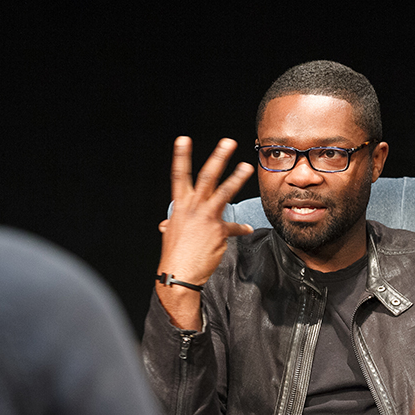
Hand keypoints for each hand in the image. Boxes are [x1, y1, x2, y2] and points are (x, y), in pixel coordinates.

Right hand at [156, 136, 253, 328]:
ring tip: (247, 166)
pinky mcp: (218, 232)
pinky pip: (234, 228)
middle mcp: (192, 208)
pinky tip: (249, 228)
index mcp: (180, 206)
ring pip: (224, 192)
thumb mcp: (170, 235)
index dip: (181, 156)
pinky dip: (242, 229)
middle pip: (207, 176)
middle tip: (228, 142)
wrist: (178, 275)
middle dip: (218, 157)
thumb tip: (165, 225)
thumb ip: (173, 224)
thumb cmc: (173, 255)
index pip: (179, 176)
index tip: (183, 139)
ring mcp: (206, 218)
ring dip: (237, 178)